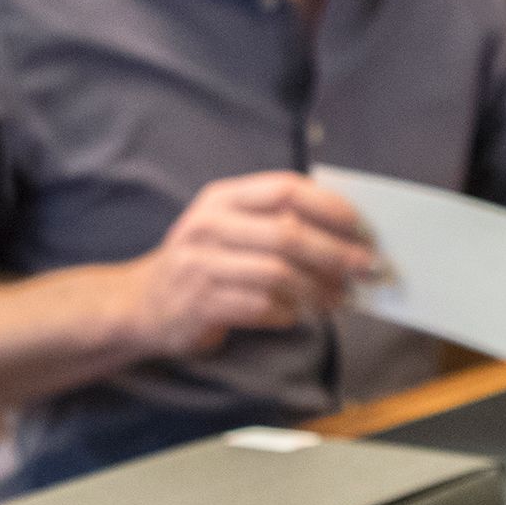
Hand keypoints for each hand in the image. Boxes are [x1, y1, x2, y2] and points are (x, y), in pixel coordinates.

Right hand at [111, 172, 374, 357]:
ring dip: (319, 289)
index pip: (285, 189)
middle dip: (336, 253)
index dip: (329, 206)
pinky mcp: (199, 304)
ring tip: (340, 299)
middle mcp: (208, 226)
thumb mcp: (228, 229)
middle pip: (288, 234)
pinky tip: (300, 315)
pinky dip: (289, 313)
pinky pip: (260, 307)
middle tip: (367, 268)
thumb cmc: (202, 264)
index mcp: (222, 199)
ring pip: (278, 273)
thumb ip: (275, 223)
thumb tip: (347, 237)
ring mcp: (201, 265)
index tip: (363, 226)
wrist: (138, 304)